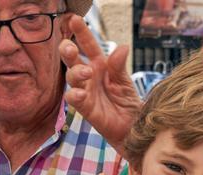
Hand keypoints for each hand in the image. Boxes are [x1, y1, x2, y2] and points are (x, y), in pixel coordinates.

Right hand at [59, 17, 140, 150]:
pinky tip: (81, 93)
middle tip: (69, 47)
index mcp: (101, 66)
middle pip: (73, 59)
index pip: (89, 46)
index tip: (75, 19)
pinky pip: (74, 99)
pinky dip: (75, 95)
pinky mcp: (85, 108)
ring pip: (71, 77)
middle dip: (68, 51)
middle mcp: (90, 76)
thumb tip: (122, 47)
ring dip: (76, 72)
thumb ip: (119, 66)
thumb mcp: (125, 81)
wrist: (134, 126)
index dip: (82, 33)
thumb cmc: (128, 102)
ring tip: (86, 72)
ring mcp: (85, 91)